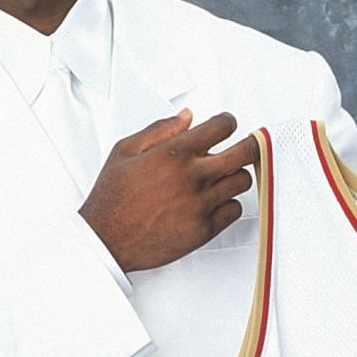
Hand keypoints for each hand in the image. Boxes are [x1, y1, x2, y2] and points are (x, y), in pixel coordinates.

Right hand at [79, 109, 257, 271]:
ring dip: (235, 175)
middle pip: (244, 152)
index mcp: (174, 153)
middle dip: (250, 144)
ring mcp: (201, 204)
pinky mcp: (204, 229)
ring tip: (224, 176)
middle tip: (248, 145)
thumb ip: (160, 130)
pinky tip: (215, 201)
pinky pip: (234, 210)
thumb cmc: (112, 197)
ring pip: (242, 181)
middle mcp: (192, 177)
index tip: (226, 125)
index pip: (222, 126)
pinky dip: (229, 203)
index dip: (227, 122)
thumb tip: (186, 117)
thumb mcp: (126, 150)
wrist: (106, 239)